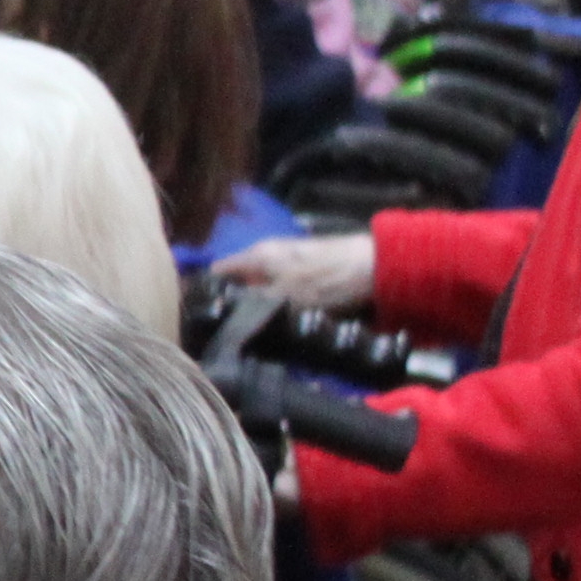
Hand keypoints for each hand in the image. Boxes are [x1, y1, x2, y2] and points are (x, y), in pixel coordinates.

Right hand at [215, 231, 374, 312]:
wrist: (374, 267)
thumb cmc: (326, 281)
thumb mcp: (283, 297)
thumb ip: (252, 300)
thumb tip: (223, 310)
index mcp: (256, 254)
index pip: (217, 271)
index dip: (209, 292)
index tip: (206, 316)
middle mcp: (267, 251)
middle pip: (239, 279)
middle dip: (237, 301)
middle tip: (235, 328)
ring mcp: (288, 257)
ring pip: (261, 284)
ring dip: (261, 303)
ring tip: (261, 327)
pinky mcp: (306, 266)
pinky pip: (281, 285)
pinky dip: (280, 300)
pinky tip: (286, 317)